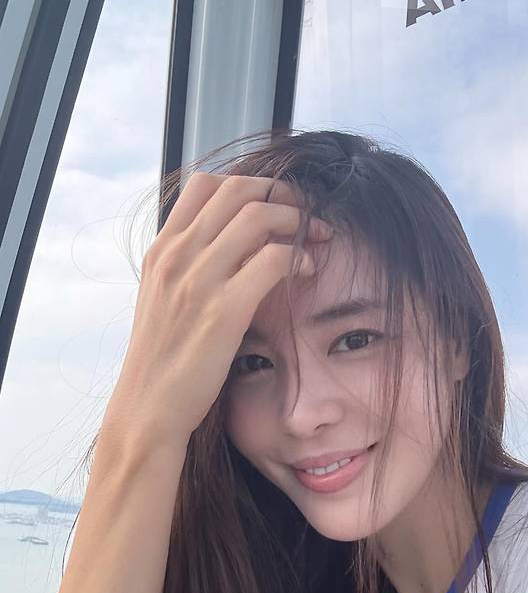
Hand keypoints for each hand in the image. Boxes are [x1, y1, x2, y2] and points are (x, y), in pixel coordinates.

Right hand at [101, 172, 331, 448]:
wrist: (148, 407)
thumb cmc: (163, 360)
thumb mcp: (164, 300)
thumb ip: (189, 268)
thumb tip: (230, 249)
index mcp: (162, 250)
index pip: (206, 184)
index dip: (249, 185)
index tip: (274, 204)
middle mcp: (177, 256)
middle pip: (238, 190)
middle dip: (281, 194)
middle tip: (305, 214)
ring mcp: (199, 281)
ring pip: (258, 216)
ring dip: (296, 220)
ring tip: (314, 239)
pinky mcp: (224, 310)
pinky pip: (273, 259)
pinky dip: (298, 256)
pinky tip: (308, 270)